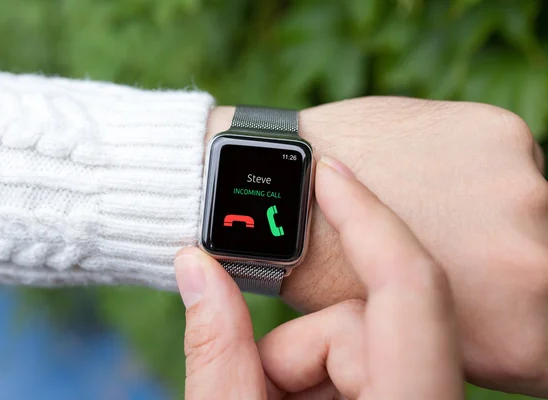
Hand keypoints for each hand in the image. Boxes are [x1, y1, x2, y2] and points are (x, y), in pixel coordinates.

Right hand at [175, 157, 462, 398]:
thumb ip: (216, 351)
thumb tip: (193, 265)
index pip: (409, 284)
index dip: (364, 216)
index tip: (327, 173)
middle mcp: (436, 395)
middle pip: (366, 318)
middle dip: (301, 341)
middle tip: (263, 384)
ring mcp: (432, 392)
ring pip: (365, 335)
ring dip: (309, 358)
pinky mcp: (418, 389)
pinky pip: (374, 353)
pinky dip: (328, 367)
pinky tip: (303, 399)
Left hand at [208, 99, 547, 396]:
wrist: (282, 187)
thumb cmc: (325, 272)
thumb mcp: (401, 337)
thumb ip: (461, 336)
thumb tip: (513, 334)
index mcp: (517, 333)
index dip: (516, 329)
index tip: (489, 316)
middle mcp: (535, 262)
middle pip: (540, 271)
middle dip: (501, 271)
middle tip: (449, 260)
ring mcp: (522, 190)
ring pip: (525, 213)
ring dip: (490, 218)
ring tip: (426, 214)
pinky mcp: (502, 133)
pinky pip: (503, 162)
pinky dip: (472, 172)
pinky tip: (420, 175)